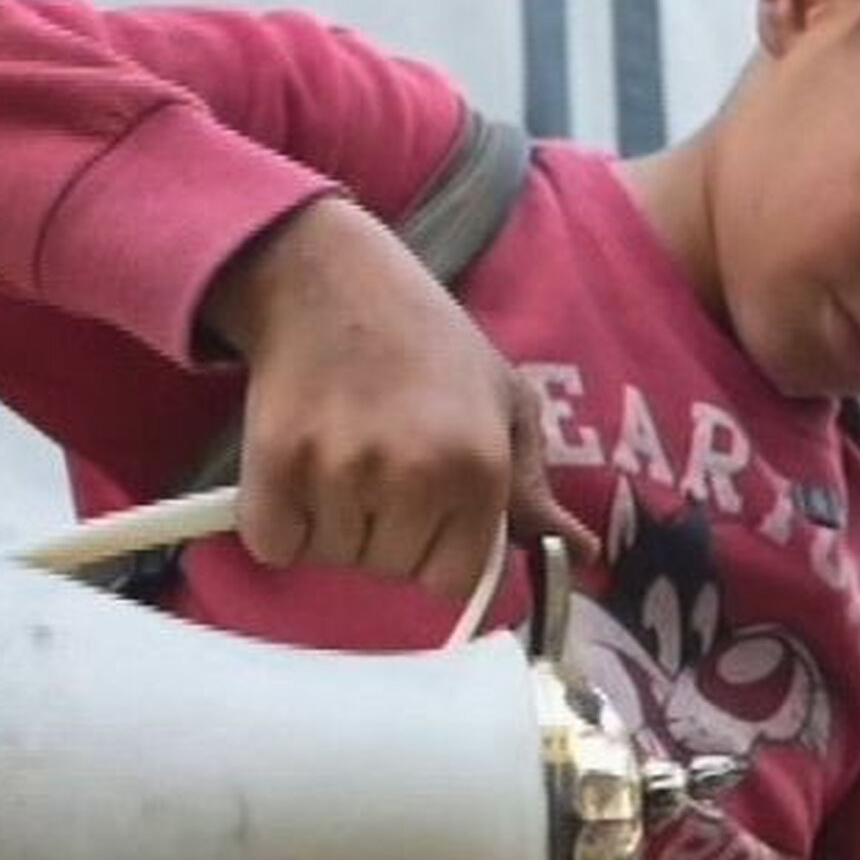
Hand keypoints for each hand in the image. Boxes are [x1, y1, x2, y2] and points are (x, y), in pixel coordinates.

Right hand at [200, 195, 594, 597]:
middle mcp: (413, 475)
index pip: (453, 582)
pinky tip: (300, 468)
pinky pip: (275, 543)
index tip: (430, 511)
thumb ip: (535, 493)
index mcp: (479, 468)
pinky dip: (279, 521)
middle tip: (381, 464)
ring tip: (344, 454)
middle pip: (392, 570)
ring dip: (334, 526)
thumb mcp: (503, 405)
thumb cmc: (430, 345)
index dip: (438, 554)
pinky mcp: (275, 461)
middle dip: (387, 536)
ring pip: (334, 558)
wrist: (329, 277)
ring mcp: (340, 470)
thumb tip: (584, 556)